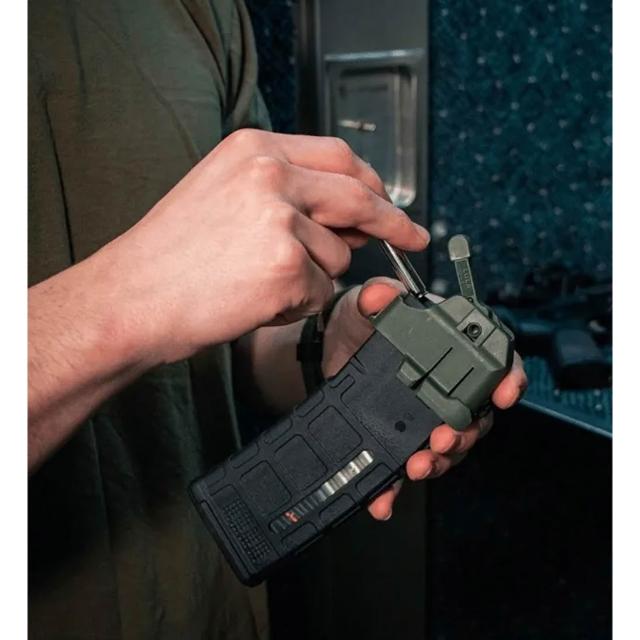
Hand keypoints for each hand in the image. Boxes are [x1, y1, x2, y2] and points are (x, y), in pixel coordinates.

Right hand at [102, 129, 427, 363]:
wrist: (130, 299)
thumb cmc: (171, 257)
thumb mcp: (224, 196)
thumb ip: (286, 194)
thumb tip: (347, 218)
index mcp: (254, 149)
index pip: (338, 156)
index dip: (373, 181)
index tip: (393, 201)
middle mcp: (269, 175)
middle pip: (358, 195)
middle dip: (393, 221)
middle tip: (412, 238)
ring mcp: (280, 219)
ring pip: (339, 256)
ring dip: (315, 277)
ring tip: (260, 282)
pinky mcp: (285, 266)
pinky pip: (321, 291)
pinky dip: (298, 303)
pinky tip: (256, 300)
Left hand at [322, 278, 527, 520]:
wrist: (329, 348)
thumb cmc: (361, 322)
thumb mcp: (367, 304)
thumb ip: (377, 297)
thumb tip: (380, 294)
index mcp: (451, 350)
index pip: (495, 364)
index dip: (509, 379)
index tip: (506, 393)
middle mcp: (447, 388)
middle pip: (475, 417)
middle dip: (464, 434)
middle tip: (444, 437)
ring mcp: (424, 417)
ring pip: (446, 449)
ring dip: (436, 462)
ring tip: (417, 464)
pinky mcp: (398, 438)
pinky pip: (402, 468)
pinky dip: (394, 488)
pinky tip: (382, 498)